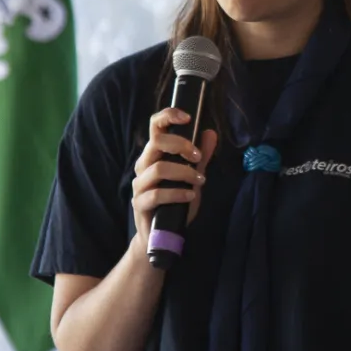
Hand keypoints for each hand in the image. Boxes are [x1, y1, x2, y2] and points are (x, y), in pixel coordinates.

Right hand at [130, 108, 219, 242]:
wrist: (162, 234)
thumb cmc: (175, 202)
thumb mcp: (193, 177)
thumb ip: (200, 157)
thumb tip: (210, 133)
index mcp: (154, 154)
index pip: (155, 127)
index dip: (168, 116)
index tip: (188, 117)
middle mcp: (143, 165)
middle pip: (156, 143)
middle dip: (181, 145)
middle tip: (198, 157)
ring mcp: (140, 184)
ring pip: (158, 169)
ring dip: (184, 173)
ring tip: (200, 181)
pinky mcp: (140, 203)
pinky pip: (157, 194)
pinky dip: (177, 194)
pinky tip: (191, 197)